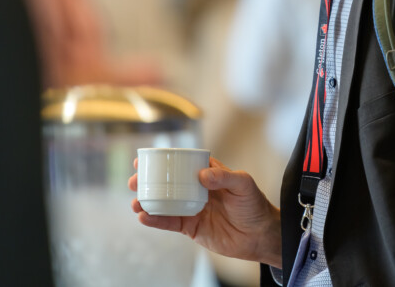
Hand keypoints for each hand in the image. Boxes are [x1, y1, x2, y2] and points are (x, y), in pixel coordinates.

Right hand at [128, 157, 281, 267]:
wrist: (260, 235)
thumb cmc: (254, 205)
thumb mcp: (243, 184)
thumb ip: (224, 177)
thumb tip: (202, 175)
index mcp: (206, 174)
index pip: (181, 163)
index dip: (163, 160)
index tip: (146, 158)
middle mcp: (195, 190)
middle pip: (166, 183)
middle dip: (147, 182)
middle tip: (134, 181)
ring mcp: (191, 208)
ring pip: (164, 204)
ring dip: (146, 202)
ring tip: (135, 202)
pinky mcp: (191, 227)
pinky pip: (170, 223)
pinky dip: (156, 221)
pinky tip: (144, 217)